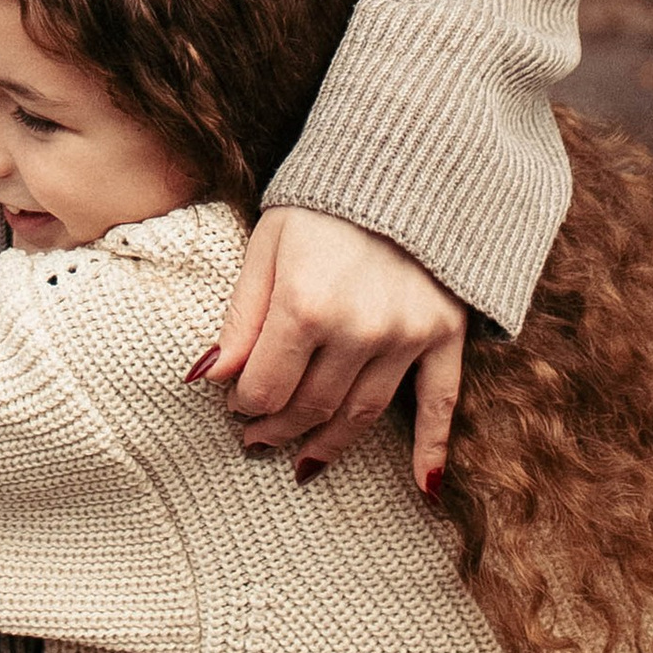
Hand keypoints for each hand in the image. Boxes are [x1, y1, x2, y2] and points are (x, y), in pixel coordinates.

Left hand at [203, 207, 465, 491]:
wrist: (405, 164)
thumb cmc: (322, 204)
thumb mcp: (267, 246)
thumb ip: (241, 317)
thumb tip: (206, 378)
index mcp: (304, 304)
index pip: (265, 385)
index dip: (243, 402)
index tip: (234, 402)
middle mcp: (359, 329)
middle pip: (310, 406)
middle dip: (277, 427)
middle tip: (258, 436)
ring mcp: (407, 336)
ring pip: (362, 414)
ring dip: (328, 443)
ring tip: (302, 458)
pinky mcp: (445, 335)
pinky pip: (442, 404)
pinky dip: (431, 450)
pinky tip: (422, 488)